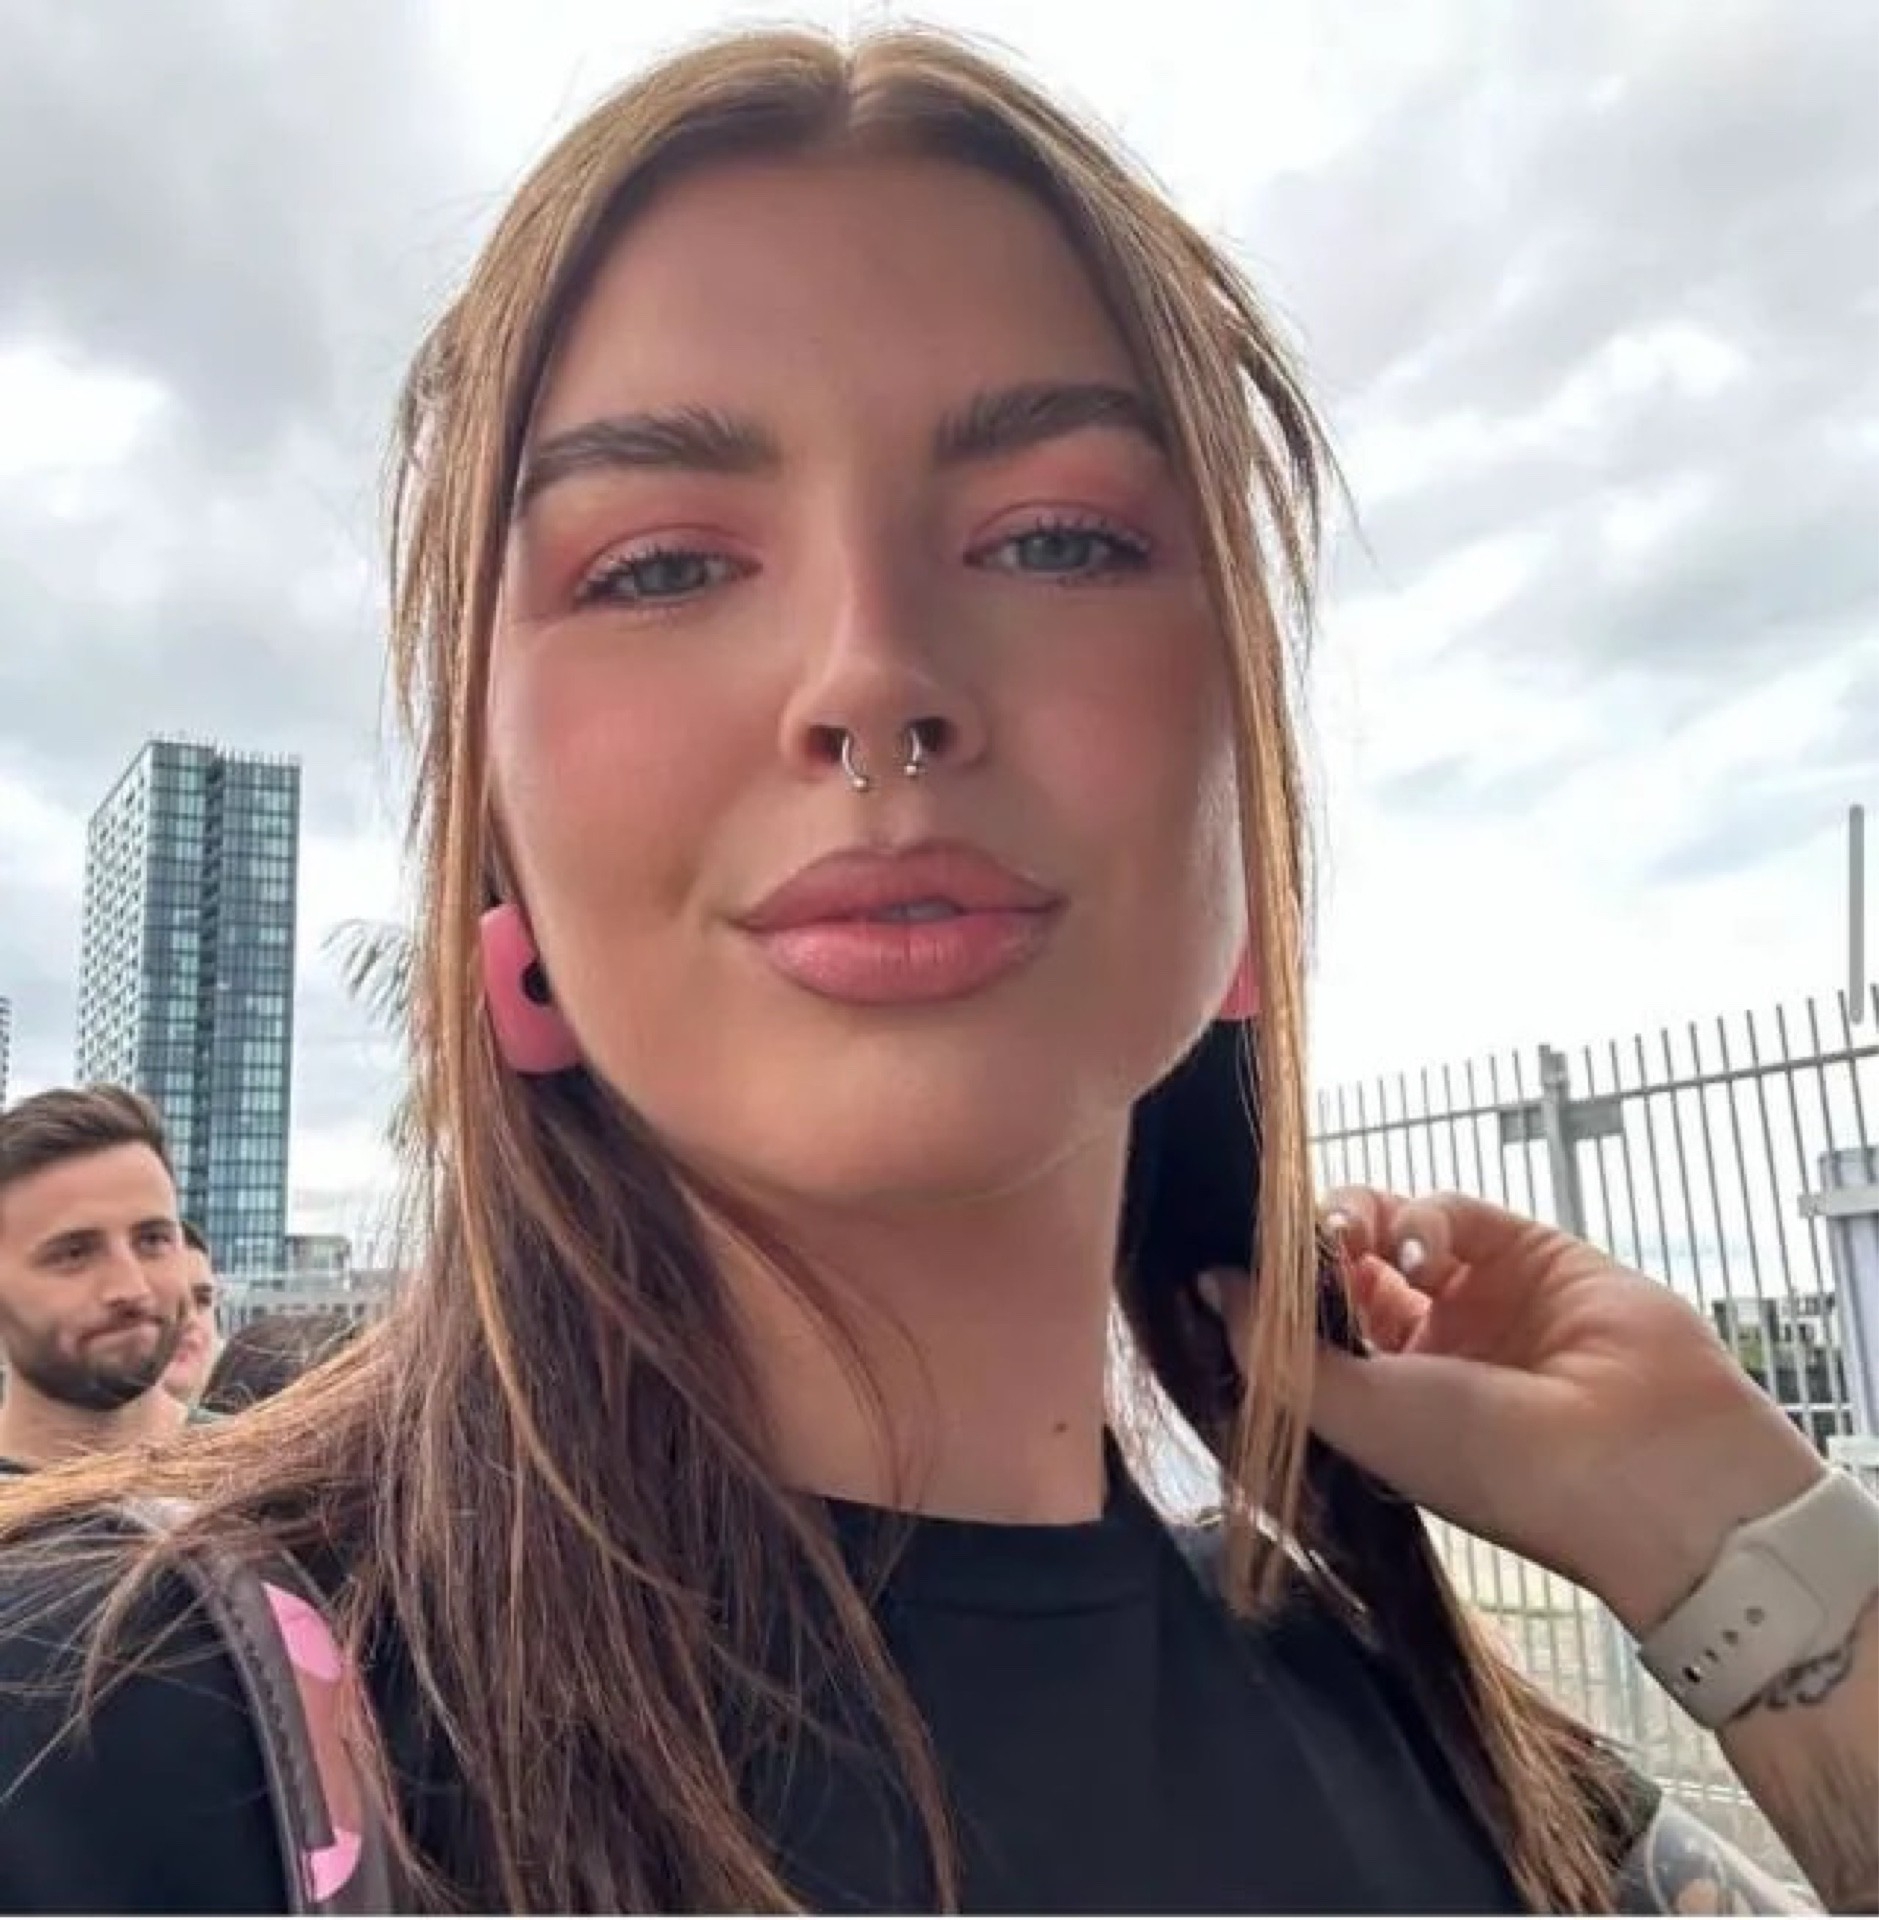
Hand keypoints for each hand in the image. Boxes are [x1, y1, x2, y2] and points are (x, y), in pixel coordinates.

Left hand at [1206, 1188, 1825, 1631]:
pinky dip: (1423, 1213)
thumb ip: (1277, 1354)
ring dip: (1353, 1219)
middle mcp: (1422, 1346)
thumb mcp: (1361, 1419)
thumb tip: (1208, 1287)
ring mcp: (1474, 1295)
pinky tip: (1422, 1249)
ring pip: (1385, 1223)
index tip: (1232, 1264)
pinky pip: (1448, 1207)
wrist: (1644, 1463)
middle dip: (1306, 1247)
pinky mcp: (1523, 1249)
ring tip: (1350, 1238)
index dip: (1269, 1291)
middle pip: (1336, 1264)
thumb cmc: (1495, 1463)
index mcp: (1379, 1400)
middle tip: (1298, 1246)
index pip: (1302, 1324)